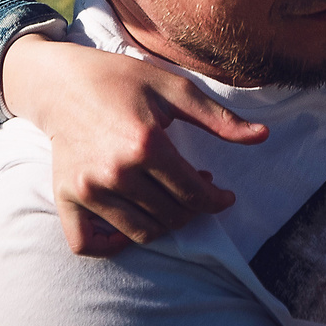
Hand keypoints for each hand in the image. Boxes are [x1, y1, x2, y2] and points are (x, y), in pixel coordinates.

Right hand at [0, 33, 268, 256]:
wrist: (61, 82)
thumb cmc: (121, 80)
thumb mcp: (174, 88)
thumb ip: (219, 118)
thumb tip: (264, 136)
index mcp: (146, 143)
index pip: (194, 193)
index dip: (216, 199)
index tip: (223, 195)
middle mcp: (116, 171)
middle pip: (171, 216)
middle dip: (193, 209)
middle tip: (195, 190)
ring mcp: (88, 188)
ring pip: (141, 233)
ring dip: (164, 224)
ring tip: (169, 201)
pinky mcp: (65, 197)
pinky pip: (87, 244)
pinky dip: (110, 245)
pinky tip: (128, 228)